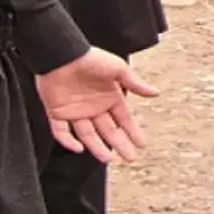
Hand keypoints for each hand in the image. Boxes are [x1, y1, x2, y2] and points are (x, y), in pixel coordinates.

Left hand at [36, 47, 157, 163]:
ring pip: (88, 135)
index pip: (124, 119)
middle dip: (120, 144)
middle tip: (130, 158)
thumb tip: (156, 93)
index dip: (133, 132)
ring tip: (108, 160)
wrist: (63, 54)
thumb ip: (135, 83)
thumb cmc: (91, 58)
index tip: (142, 145)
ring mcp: (76, 111)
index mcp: (109, 97)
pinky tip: (78, 149)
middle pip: (109, 131)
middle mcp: (94, 107)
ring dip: (97, 148)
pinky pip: (61, 131)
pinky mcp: (57, 112)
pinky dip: (68, 141)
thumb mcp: (118, 69)